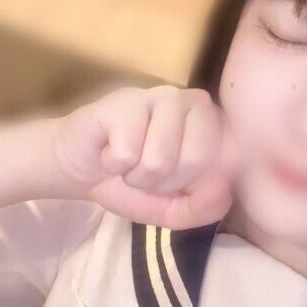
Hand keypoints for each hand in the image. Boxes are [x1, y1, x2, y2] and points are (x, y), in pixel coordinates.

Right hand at [52, 85, 236, 228]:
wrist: (83, 171)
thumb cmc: (135, 185)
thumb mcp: (176, 211)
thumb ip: (206, 208)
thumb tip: (223, 189)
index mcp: (214, 126)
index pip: (222, 167)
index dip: (189, 186)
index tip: (172, 180)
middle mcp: (192, 102)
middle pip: (193, 161)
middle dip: (161, 182)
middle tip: (145, 171)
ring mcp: (158, 96)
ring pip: (159, 159)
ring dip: (135, 175)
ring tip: (127, 161)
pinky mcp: (124, 101)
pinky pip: (126, 153)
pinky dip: (112, 164)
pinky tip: (108, 149)